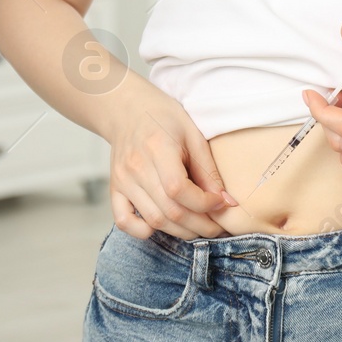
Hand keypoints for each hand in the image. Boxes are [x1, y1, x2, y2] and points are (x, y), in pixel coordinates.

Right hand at [104, 84, 238, 239]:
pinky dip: (143, 231)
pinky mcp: (115, 189)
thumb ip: (208, 170)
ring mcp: (122, 180)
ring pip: (153, 220)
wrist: (129, 110)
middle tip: (217, 227)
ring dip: (181, 231)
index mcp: (157, 148)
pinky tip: (163, 225)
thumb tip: (226, 203)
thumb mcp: (193, 135)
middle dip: (200, 225)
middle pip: (169, 211)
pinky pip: (124, 222)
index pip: (179, 189)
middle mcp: (136, 168)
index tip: (221, 203)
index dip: (204, 203)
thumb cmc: (164, 118)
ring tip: (199, 227)